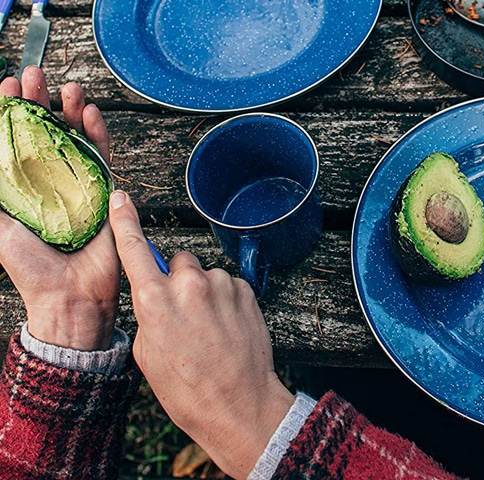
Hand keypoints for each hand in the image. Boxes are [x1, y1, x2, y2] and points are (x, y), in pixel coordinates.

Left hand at [0, 67, 117, 349]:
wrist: (68, 293)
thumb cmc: (28, 266)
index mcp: (20, 184)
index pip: (14, 138)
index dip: (10, 112)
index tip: (6, 87)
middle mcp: (48, 177)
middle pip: (44, 130)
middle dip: (39, 100)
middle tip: (34, 75)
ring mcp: (77, 181)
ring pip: (75, 136)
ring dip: (70, 109)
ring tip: (66, 87)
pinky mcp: (103, 188)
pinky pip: (102, 154)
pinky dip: (97, 131)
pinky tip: (89, 113)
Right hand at [110, 191, 293, 477]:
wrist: (237, 403)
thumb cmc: (187, 388)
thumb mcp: (148, 353)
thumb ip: (150, 312)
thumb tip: (157, 295)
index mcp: (154, 299)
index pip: (134, 249)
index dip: (125, 221)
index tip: (121, 199)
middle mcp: (188, 283)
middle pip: (177, 262)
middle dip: (178, 280)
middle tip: (184, 315)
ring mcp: (220, 283)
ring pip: (204, 275)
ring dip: (205, 293)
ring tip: (210, 329)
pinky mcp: (245, 288)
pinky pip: (227, 284)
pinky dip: (225, 299)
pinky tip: (227, 327)